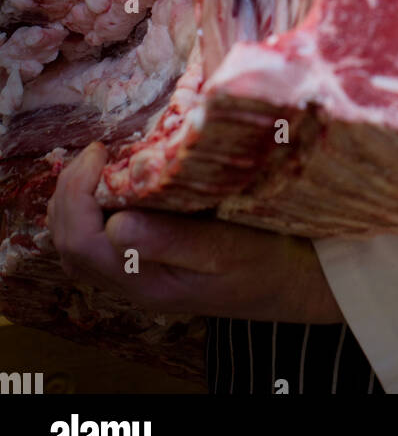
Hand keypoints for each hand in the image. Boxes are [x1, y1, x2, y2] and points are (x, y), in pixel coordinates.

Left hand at [45, 142, 344, 322]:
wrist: (291, 284)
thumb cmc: (266, 262)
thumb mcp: (227, 248)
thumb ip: (171, 240)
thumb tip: (115, 225)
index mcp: (147, 281)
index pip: (82, 242)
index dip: (77, 193)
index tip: (101, 151)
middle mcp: (133, 283)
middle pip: (70, 245)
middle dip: (68, 193)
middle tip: (95, 151)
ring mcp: (138, 275)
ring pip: (79, 245)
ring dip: (76, 201)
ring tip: (99, 163)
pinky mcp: (148, 263)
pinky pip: (99, 241)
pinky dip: (93, 208)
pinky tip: (115, 182)